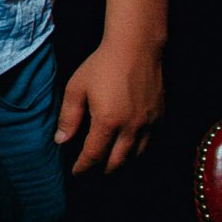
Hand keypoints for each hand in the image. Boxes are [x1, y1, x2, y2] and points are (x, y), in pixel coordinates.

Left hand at [57, 40, 163, 173]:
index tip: (76, 173)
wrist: (135, 47)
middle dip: (103, 171)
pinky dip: (139, 153)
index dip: (83, 168)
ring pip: (137, 157)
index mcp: (107, 122)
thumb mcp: (76, 88)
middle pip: (117, 163)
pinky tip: (130, 151)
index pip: (94, 155)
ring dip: (122, 165)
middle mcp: (131, 127)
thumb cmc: (101, 65)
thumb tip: (61, 141)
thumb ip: (69, 117)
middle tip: (92, 174)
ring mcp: (149, 124)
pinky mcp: (161, 117)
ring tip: (109, 167)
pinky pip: (150, 143)